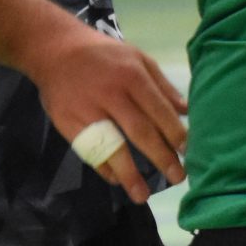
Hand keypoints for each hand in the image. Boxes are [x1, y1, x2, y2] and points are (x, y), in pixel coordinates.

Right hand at [23, 21, 190, 195]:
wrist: (56, 51)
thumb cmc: (104, 56)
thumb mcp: (138, 58)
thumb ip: (162, 86)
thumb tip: (187, 110)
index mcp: (132, 76)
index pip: (159, 110)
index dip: (175, 133)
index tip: (189, 152)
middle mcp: (111, 94)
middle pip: (140, 131)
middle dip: (161, 157)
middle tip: (178, 177)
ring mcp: (88, 111)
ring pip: (112, 147)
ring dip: (129, 174)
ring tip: (143, 195)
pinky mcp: (68, 124)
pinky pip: (89, 151)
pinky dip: (103, 168)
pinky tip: (117, 180)